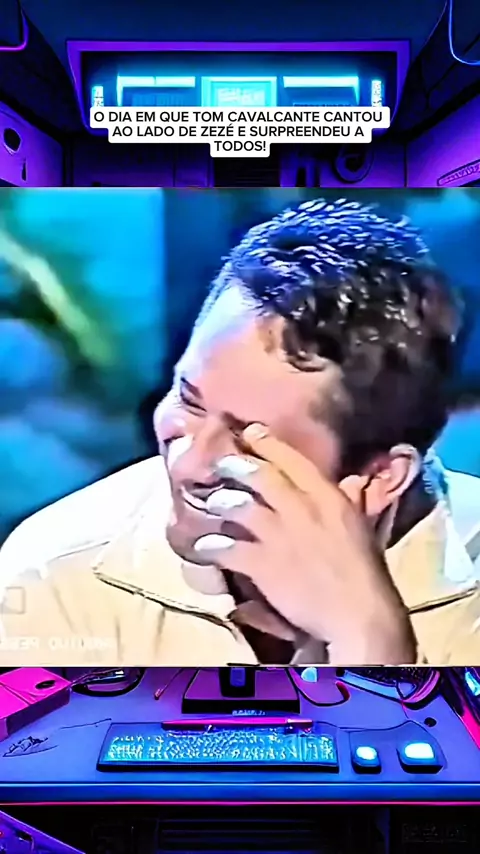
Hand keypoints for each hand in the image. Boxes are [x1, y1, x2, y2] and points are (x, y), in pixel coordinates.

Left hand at [194, 423, 415, 664]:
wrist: (359, 616)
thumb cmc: (364, 572)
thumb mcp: (361, 527)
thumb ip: (352, 501)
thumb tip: (352, 482)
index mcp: (329, 498)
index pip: (293, 460)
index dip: (267, 443)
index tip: (250, 432)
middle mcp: (302, 509)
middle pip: (260, 475)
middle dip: (236, 464)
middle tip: (220, 462)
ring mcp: (280, 535)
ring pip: (239, 506)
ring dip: (220, 503)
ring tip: (210, 504)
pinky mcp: (264, 564)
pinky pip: (228, 548)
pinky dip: (212, 547)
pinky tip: (203, 549)